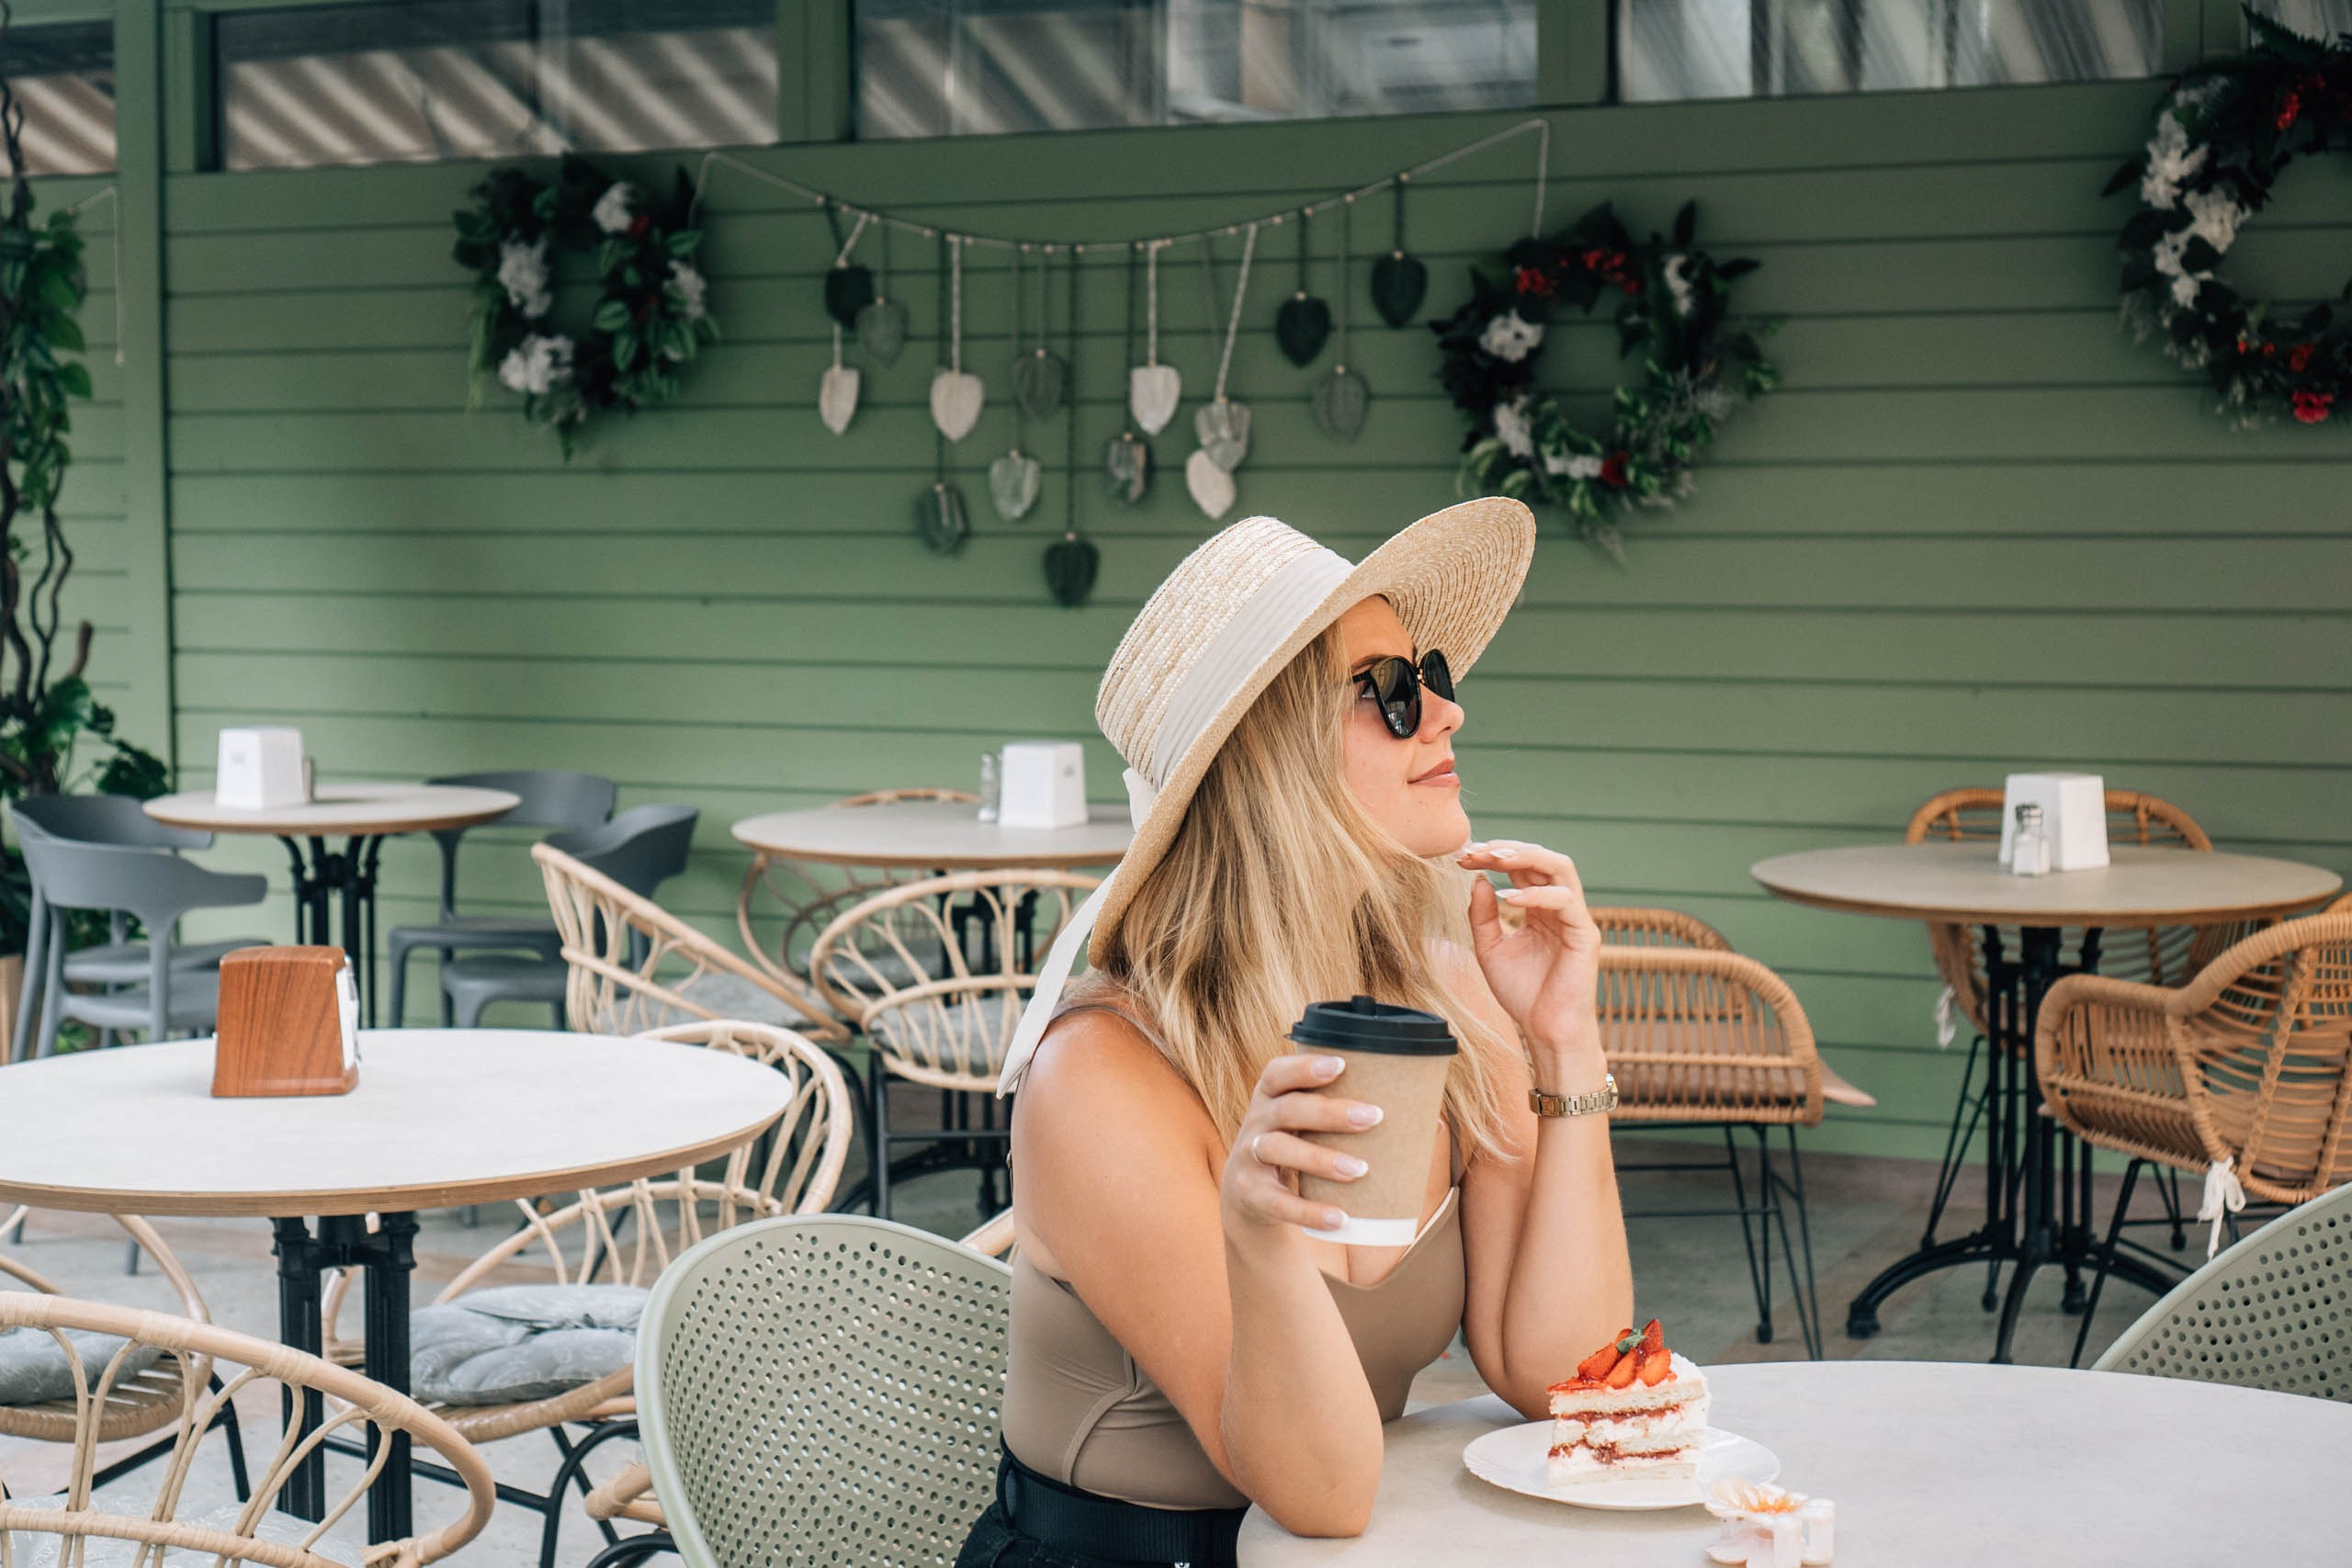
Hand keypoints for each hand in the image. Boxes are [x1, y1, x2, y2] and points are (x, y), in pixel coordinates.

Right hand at [1220, 1052, 1384, 1239]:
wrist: (1249, 1194)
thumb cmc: (1296, 1145)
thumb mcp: (1305, 1124)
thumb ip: (1346, 1114)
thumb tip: (1432, 1123)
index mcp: (1270, 1096)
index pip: (1278, 1072)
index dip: (1305, 1067)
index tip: (1342, 1064)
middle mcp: (1255, 1121)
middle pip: (1288, 1109)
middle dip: (1330, 1112)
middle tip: (1374, 1117)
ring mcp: (1249, 1158)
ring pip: (1279, 1149)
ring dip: (1321, 1159)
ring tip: (1360, 1169)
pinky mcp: (1251, 1194)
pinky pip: (1279, 1203)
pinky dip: (1310, 1212)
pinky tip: (1341, 1218)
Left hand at [1458, 839, 1602, 1064]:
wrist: (1545, 1030)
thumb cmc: (1522, 993)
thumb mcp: (1490, 949)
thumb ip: (1482, 916)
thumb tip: (1477, 879)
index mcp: (1539, 908)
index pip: (1519, 868)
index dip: (1492, 856)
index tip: (1462, 857)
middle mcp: (1559, 906)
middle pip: (1540, 859)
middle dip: (1506, 849)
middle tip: (1475, 851)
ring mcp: (1575, 917)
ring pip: (1560, 867)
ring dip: (1525, 857)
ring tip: (1494, 859)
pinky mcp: (1585, 933)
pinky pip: (1564, 901)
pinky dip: (1535, 895)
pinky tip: (1507, 900)